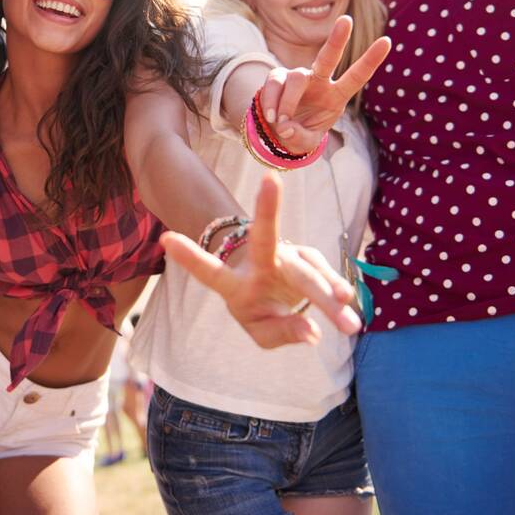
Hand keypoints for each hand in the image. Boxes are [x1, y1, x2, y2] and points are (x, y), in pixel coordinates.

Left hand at [160, 172, 360, 347]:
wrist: (280, 290)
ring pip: (306, 268)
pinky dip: (336, 290)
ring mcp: (286, 255)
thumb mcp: (263, 332)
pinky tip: (348, 301)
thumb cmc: (261, 311)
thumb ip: (283, 333)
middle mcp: (259, 263)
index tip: (166, 240)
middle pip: (263, 237)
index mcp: (234, 285)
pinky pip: (326, 276)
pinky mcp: (309, 256)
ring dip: (325, 293)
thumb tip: (312, 332)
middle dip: (266, 209)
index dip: (190, 257)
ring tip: (344, 319)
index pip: (210, 272)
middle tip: (270, 181)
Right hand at [255, 15, 390, 152]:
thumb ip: (299, 137)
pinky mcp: (278, 78)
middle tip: (347, 20)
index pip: (356, 76)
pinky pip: (274, 84)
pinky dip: (271, 100)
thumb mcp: (305, 143)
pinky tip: (271, 116)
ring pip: (296, 78)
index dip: (370, 60)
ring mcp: (298, 77)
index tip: (387, 41)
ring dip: (287, 102)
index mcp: (336, 96)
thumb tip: (286, 126)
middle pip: (328, 58)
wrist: (278, 132)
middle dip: (337, 39)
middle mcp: (319, 81)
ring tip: (280, 121)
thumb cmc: (299, 134)